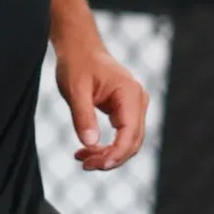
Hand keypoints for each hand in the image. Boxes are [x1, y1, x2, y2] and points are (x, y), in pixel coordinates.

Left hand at [58, 39, 147, 173]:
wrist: (79, 48)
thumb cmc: (77, 64)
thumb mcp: (75, 89)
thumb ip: (83, 116)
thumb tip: (90, 143)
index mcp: (129, 93)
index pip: (130, 132)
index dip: (117, 153)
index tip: (97, 165)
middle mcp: (138, 101)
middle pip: (132, 142)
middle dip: (110, 158)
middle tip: (84, 165)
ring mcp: (135, 106)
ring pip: (128, 142)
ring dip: (107, 155)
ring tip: (82, 159)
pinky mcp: (126, 111)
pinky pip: (122, 135)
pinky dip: (106, 146)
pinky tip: (86, 151)